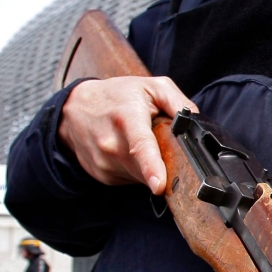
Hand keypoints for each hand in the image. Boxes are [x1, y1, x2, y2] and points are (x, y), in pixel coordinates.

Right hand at [58, 76, 197, 191]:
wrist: (75, 109)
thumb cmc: (116, 96)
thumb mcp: (151, 86)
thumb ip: (178, 102)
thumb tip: (196, 122)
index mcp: (127, 118)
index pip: (141, 146)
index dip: (151, 167)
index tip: (159, 185)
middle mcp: (112, 143)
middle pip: (147, 167)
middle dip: (162, 161)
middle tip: (157, 141)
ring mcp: (104, 162)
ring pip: (140, 177)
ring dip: (147, 166)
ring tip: (136, 142)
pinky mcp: (101, 175)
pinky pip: (129, 179)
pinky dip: (135, 170)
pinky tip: (127, 152)